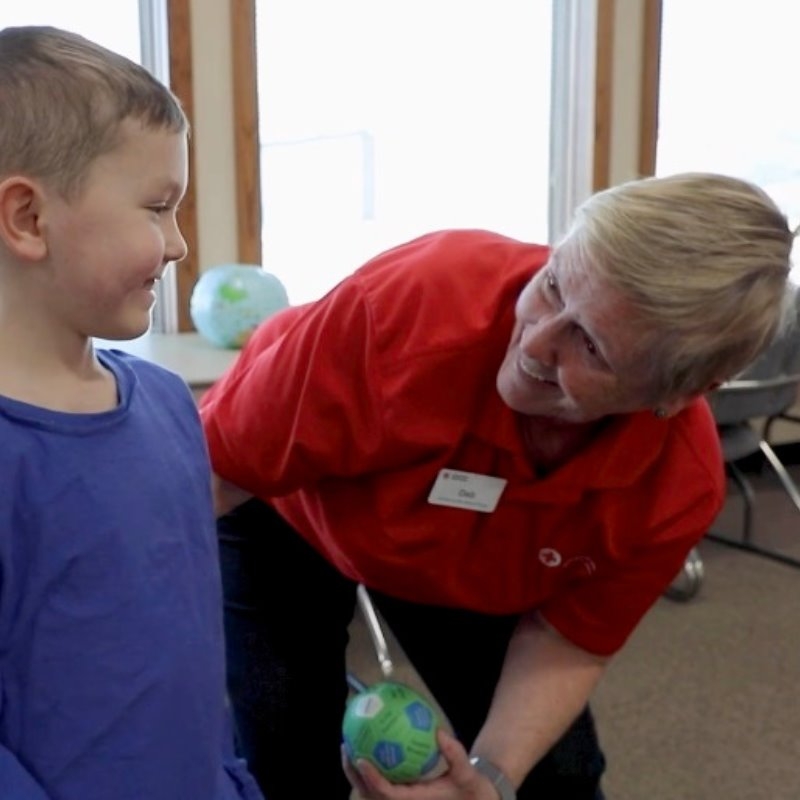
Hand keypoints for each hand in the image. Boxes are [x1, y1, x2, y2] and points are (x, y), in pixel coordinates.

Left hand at [342, 728, 502, 799]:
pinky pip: (380, 782)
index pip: (387, 794)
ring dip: (356, 771)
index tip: (360, 759)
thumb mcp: (467, 774)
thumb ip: (455, 755)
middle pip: (370, 794)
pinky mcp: (402, 794)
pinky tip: (366, 744)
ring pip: (370, 791)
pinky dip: (369, 767)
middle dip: (354, 774)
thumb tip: (439, 732)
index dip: (371, 779)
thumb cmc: (470, 790)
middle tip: (346, 746)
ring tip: (347, 744)